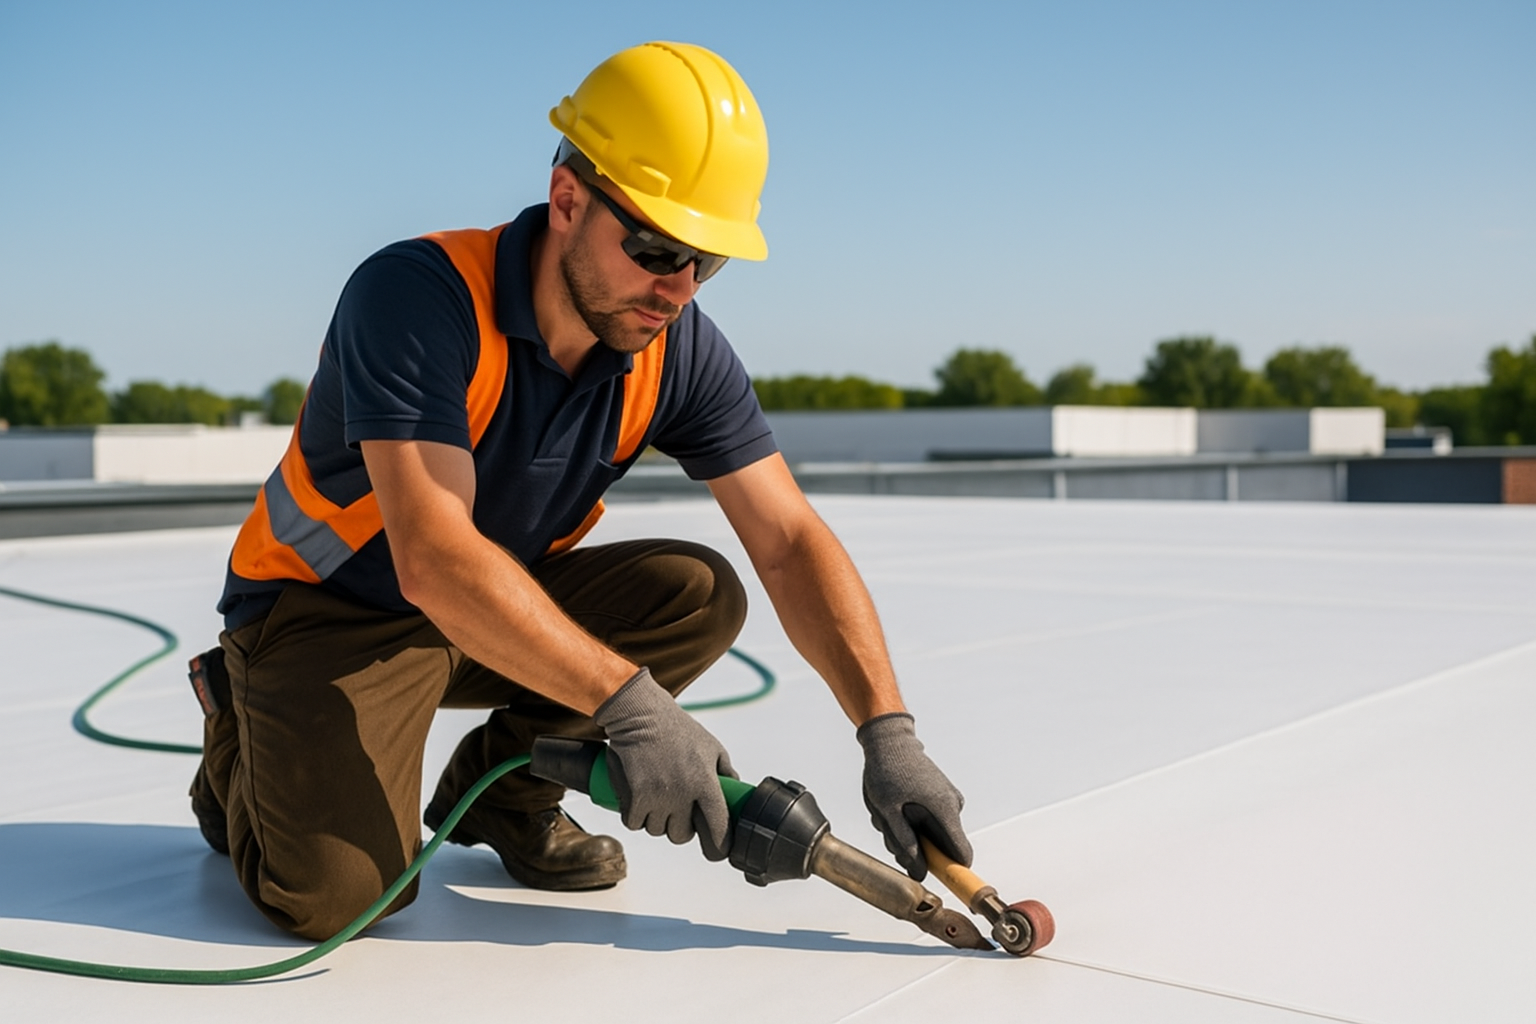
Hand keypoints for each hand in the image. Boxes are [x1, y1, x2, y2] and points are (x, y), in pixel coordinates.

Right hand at [593, 667, 736, 860]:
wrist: (640, 715)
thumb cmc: (677, 729)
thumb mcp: (711, 746)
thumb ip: (726, 772)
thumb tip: (735, 794)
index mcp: (706, 783)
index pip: (719, 829)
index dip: (719, 847)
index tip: (717, 851)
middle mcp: (683, 794)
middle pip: (681, 836)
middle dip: (678, 827)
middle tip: (675, 809)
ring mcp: (657, 796)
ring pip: (656, 830)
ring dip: (654, 820)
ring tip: (655, 797)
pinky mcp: (634, 797)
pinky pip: (634, 823)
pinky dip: (634, 816)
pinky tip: (637, 800)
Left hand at [857, 712, 971, 880]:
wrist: (890, 740)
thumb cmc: (887, 771)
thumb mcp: (888, 812)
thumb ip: (904, 843)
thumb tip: (919, 873)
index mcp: (945, 810)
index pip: (962, 855)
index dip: (955, 872)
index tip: (946, 883)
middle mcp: (953, 806)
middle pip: (942, 848)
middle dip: (917, 849)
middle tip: (891, 831)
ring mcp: (948, 800)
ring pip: (932, 836)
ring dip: (910, 834)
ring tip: (890, 812)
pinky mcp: (941, 797)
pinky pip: (929, 822)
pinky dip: (911, 821)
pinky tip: (895, 805)